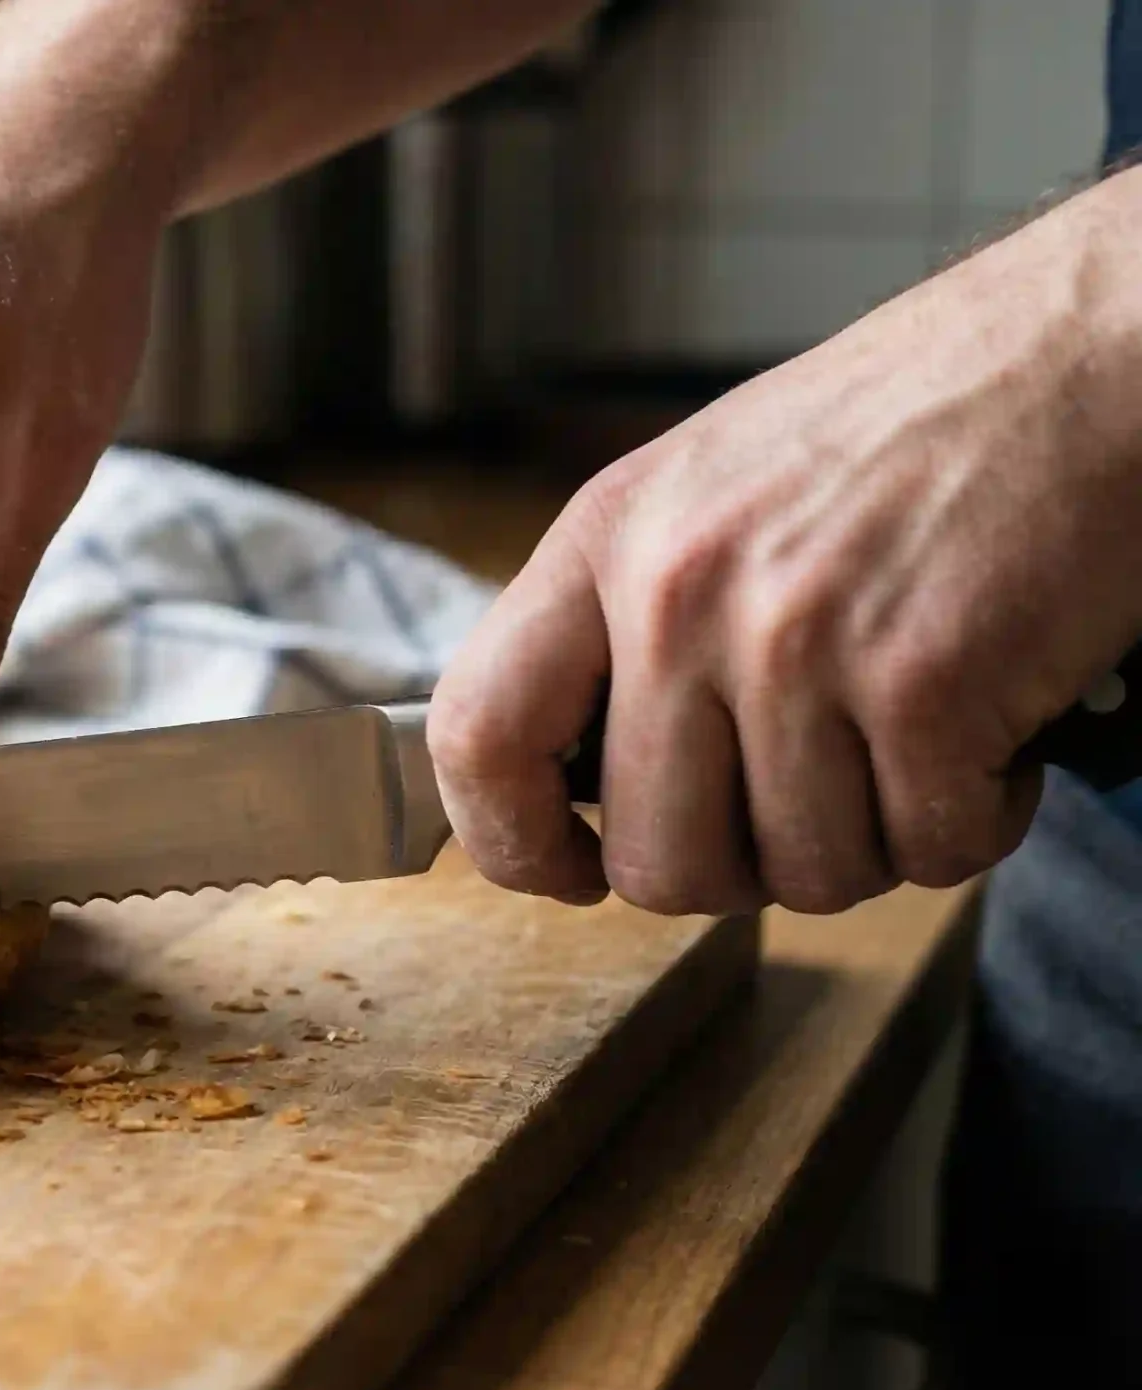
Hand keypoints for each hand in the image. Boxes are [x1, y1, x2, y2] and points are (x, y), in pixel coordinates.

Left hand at [429, 171, 1141, 914]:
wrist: (1091, 350)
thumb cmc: (908, 429)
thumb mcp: (708, 490)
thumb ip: (627, 624)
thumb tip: (575, 785)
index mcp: (606, 539)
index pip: (474, 734)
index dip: (510, 841)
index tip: (571, 870)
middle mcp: (678, 592)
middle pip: (657, 861)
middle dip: (744, 869)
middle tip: (813, 799)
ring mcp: (795, 639)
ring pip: (802, 874)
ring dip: (874, 838)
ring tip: (913, 736)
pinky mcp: (924, 682)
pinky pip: (926, 852)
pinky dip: (974, 820)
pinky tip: (991, 731)